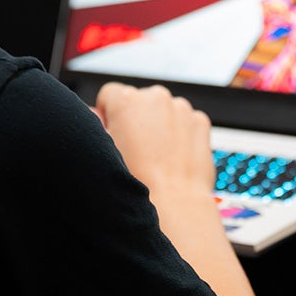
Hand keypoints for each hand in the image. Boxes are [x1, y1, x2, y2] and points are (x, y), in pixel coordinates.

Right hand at [94, 83, 214, 200]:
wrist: (173, 201)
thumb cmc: (135, 181)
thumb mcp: (102, 150)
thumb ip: (96, 124)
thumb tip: (97, 115)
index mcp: (126, 100)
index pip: (110, 94)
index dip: (109, 114)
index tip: (114, 132)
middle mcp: (155, 97)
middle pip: (140, 100)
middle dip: (137, 119)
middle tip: (136, 149)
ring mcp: (181, 108)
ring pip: (164, 111)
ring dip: (160, 126)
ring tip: (156, 156)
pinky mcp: (199, 121)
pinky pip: (186, 121)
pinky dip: (181, 134)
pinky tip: (174, 156)